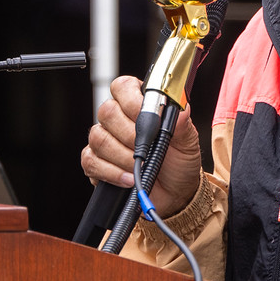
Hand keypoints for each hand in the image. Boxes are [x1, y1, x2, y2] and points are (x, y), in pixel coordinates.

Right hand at [80, 75, 203, 217]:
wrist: (174, 192)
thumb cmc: (179, 161)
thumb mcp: (187, 142)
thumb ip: (182, 123)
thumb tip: (180, 111)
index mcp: (138, 104)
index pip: (122, 87)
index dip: (131, 99)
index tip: (147, 116)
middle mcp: (117, 119)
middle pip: (106, 112)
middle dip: (130, 133)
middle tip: (147, 147)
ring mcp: (103, 140)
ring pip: (99, 138)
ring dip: (122, 155)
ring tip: (141, 165)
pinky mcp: (95, 162)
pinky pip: (91, 161)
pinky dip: (112, 172)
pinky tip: (129, 178)